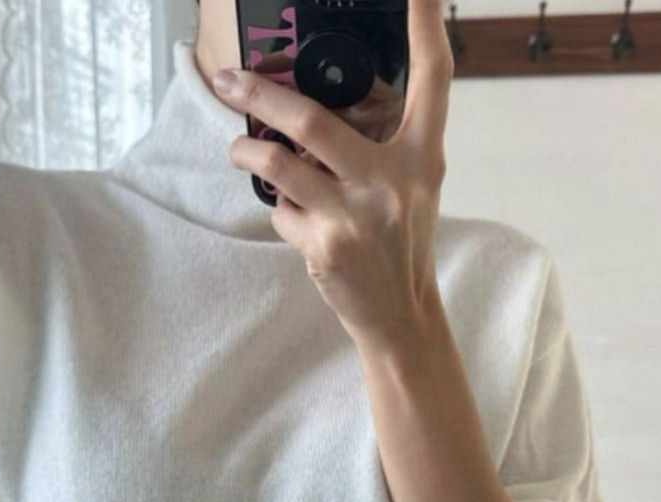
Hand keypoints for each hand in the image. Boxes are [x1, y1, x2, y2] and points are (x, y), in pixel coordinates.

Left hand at [213, 0, 452, 344]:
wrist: (400, 313)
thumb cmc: (399, 243)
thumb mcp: (410, 186)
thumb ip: (380, 145)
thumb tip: (314, 109)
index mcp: (421, 156)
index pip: (433, 79)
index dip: (428, 25)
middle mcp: (392, 180)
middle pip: (313, 118)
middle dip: (260, 93)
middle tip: (228, 77)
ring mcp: (356, 215)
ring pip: (280, 164)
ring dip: (248, 151)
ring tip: (239, 148)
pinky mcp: (326, 246)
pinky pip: (282, 211)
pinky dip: (280, 209)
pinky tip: (296, 219)